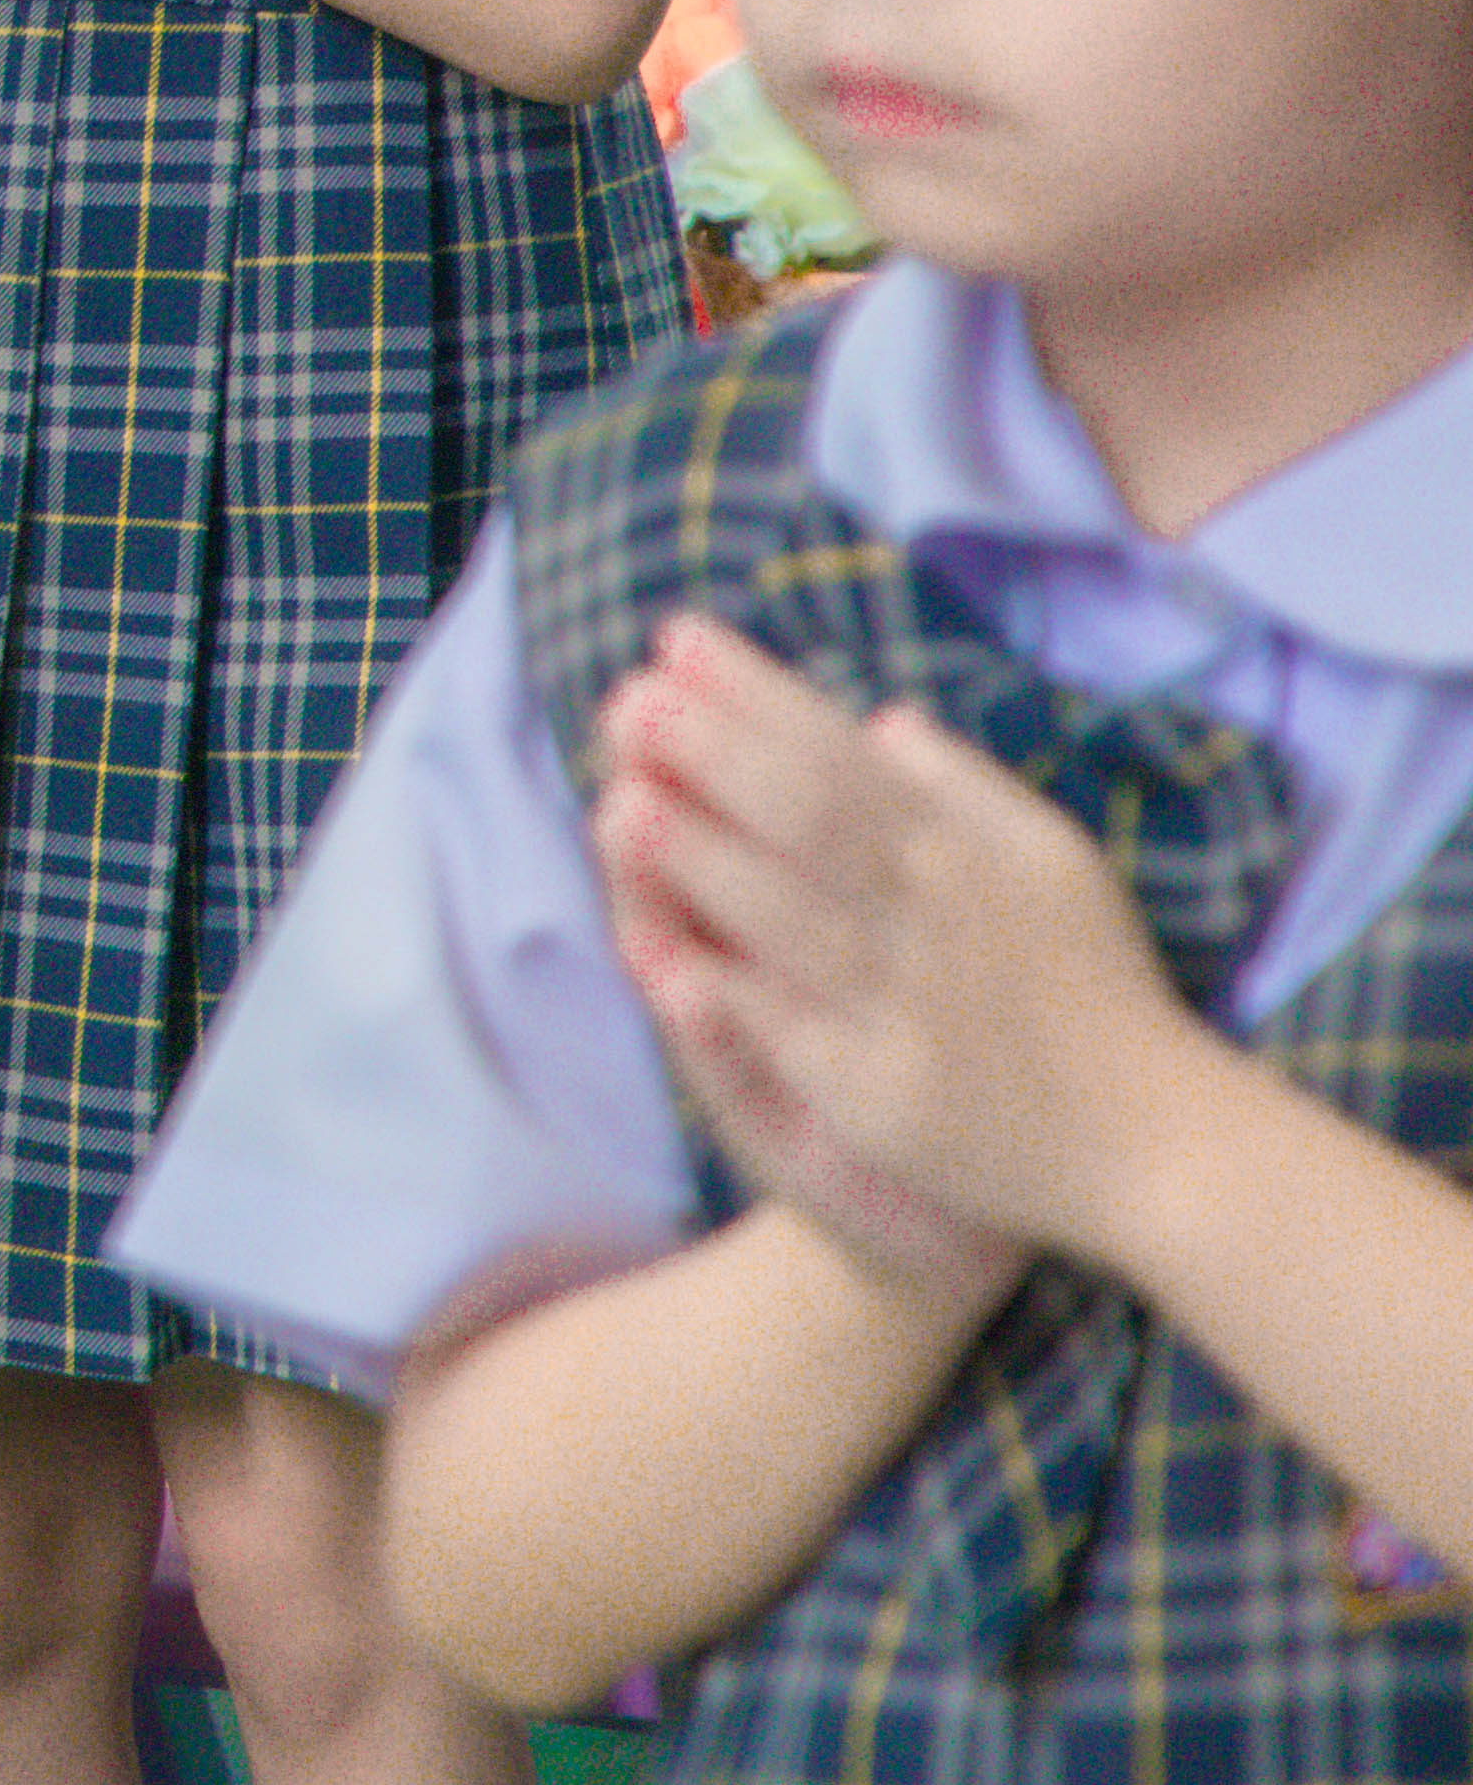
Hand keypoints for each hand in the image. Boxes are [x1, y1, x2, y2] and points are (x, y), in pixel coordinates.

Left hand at [594, 615, 1223, 1274]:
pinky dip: (737, 997)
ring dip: (706, 862)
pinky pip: (800, 1036)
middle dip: (715, 754)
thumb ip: (967, 786)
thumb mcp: (1054, 863)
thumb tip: (880, 717)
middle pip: (811, 818)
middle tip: (626, 698)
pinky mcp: (889, 1097)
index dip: (756, 693)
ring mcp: (911, 1008)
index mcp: (967, 852)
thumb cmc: (1096, 992)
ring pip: (794, 919)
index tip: (676, 638)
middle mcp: (937, 917)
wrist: (1161, 1147)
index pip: (842, 752)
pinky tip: (669, 958)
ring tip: (622, 804)